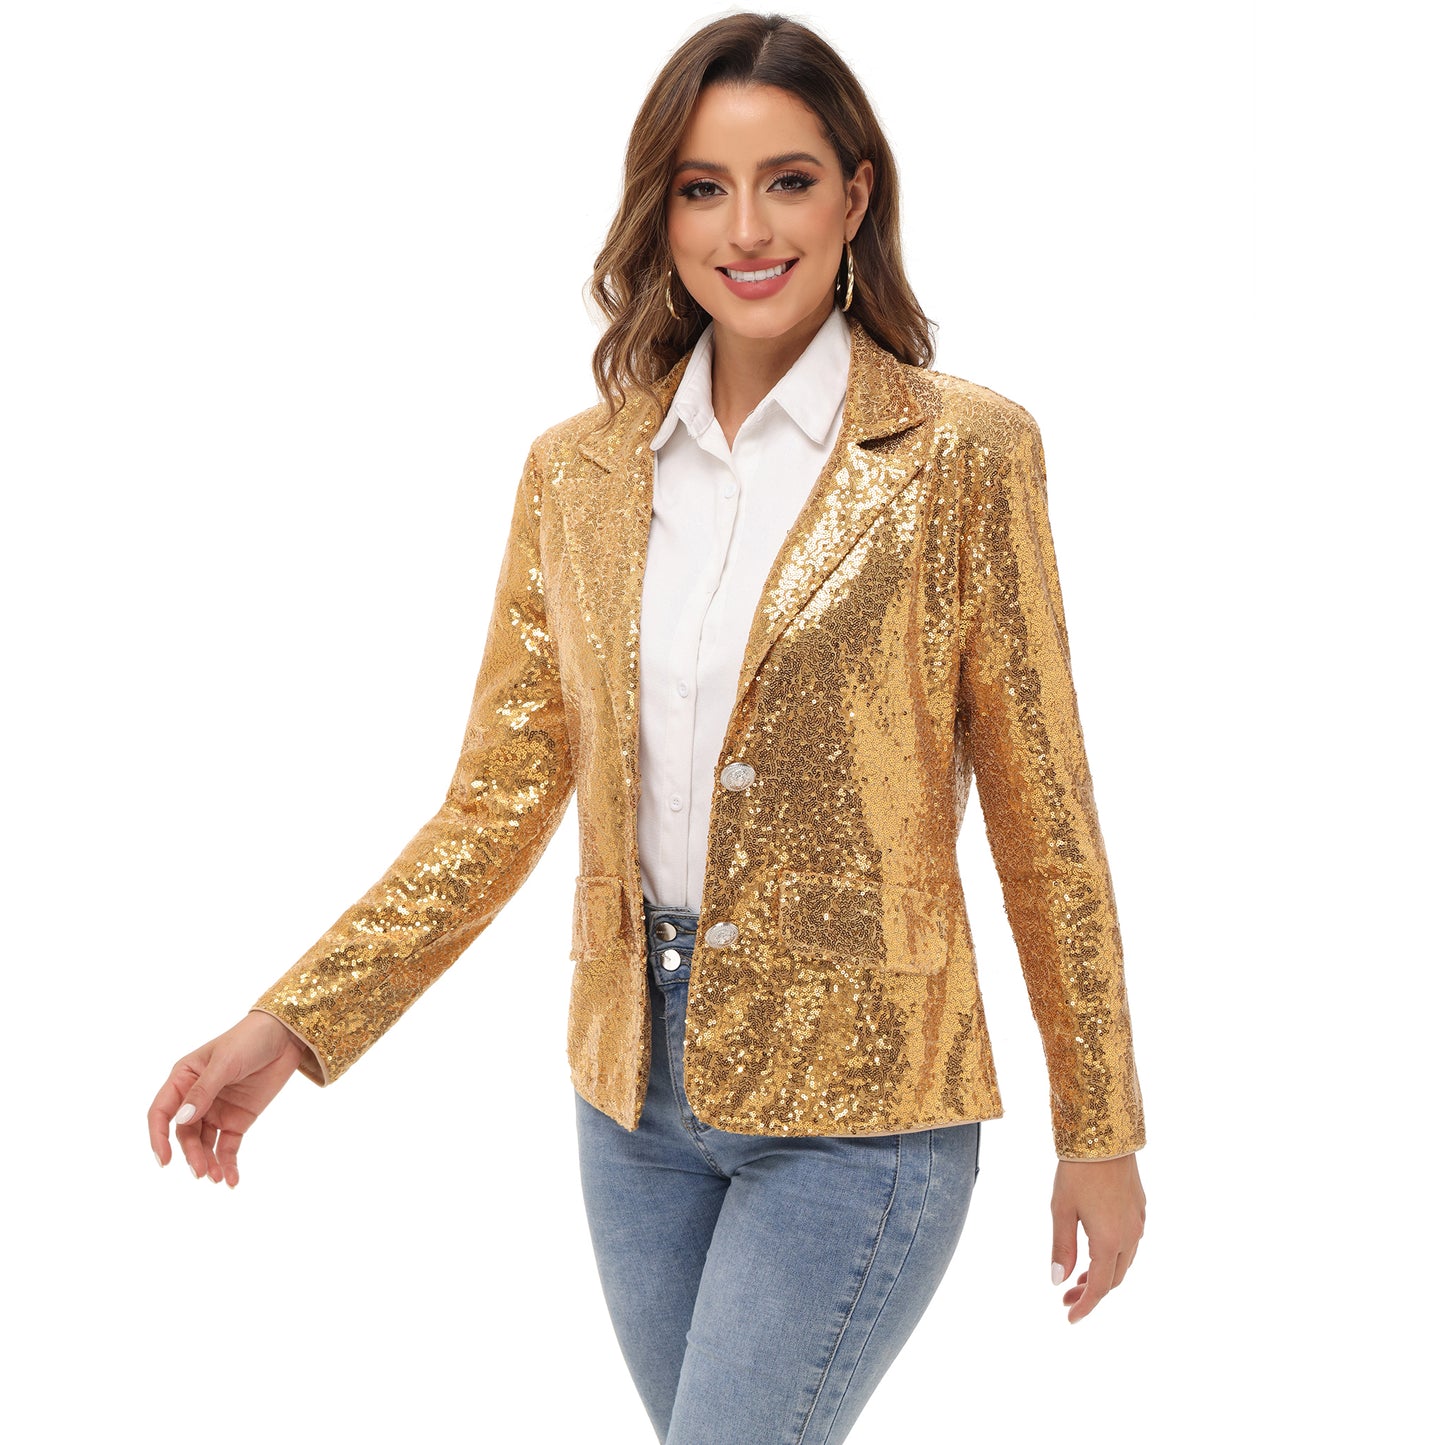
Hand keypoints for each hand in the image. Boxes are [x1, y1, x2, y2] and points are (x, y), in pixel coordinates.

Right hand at [147, 1010, 309, 1187]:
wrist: (286, 1036)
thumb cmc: (249, 1040)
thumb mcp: (225, 1062)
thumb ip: (203, 1091)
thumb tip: (181, 1121)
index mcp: (183, 1079)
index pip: (161, 1112)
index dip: (158, 1136)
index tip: (163, 1159)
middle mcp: (195, 1098)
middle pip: (185, 1133)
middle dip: (191, 1154)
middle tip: (201, 1172)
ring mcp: (216, 1110)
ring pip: (204, 1143)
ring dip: (208, 1162)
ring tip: (217, 1178)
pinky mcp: (237, 1119)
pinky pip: (227, 1146)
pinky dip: (227, 1163)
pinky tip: (231, 1180)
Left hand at [1050, 1153, 1145, 1322]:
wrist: (1105, 1134)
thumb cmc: (1077, 1170)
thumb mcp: (1061, 1210)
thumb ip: (1062, 1248)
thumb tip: (1058, 1281)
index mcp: (1109, 1241)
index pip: (1100, 1287)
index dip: (1086, 1306)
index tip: (1069, 1317)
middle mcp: (1130, 1236)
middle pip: (1114, 1278)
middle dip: (1091, 1292)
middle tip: (1066, 1297)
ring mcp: (1138, 1222)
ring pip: (1124, 1262)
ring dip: (1103, 1274)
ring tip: (1078, 1278)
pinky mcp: (1140, 1209)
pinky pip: (1130, 1243)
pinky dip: (1113, 1256)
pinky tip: (1095, 1249)